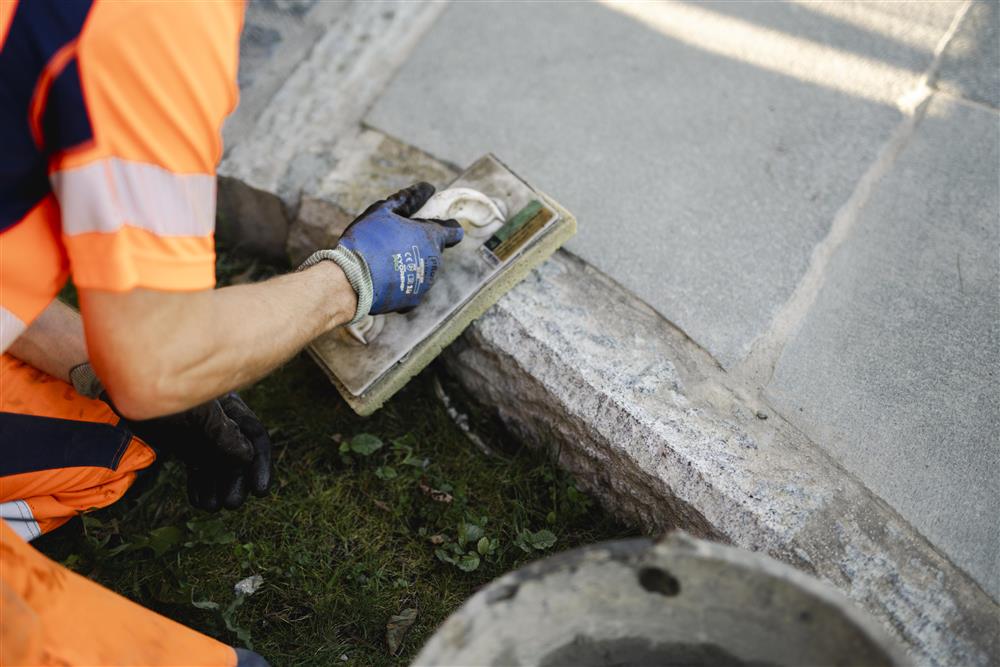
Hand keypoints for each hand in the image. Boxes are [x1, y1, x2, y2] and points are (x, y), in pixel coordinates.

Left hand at [116, 392, 271, 511]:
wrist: (125, 393)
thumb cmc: (164, 395)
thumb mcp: (198, 414)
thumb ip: (224, 434)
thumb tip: (247, 456)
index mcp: (230, 406)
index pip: (255, 436)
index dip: (260, 464)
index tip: (259, 491)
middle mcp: (219, 419)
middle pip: (237, 454)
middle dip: (236, 481)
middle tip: (231, 504)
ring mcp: (200, 431)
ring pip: (217, 463)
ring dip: (217, 486)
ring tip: (211, 507)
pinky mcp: (182, 442)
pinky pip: (197, 466)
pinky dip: (199, 484)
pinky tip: (198, 501)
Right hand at [338, 182, 463, 313]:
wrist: (351, 280)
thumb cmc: (367, 240)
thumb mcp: (384, 211)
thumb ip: (409, 199)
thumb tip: (428, 188)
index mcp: (431, 237)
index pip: (454, 231)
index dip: (447, 226)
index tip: (434, 224)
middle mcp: (434, 261)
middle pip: (434, 250)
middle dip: (420, 244)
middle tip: (395, 241)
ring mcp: (425, 283)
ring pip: (423, 269)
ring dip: (410, 264)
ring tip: (384, 261)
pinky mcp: (413, 300)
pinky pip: (411, 288)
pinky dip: (401, 283)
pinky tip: (383, 279)